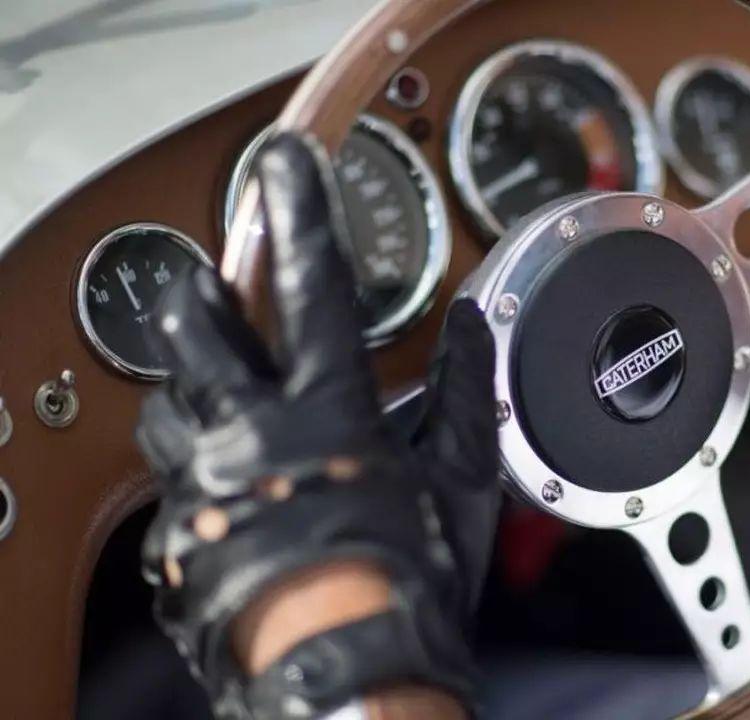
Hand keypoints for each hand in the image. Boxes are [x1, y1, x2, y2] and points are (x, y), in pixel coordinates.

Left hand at [135, 133, 498, 718]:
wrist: (351, 672)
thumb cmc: (411, 578)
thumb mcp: (461, 479)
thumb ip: (464, 393)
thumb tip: (474, 326)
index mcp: (327, 408)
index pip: (312, 285)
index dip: (302, 213)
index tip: (285, 165)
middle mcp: (251, 432)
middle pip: (196, 329)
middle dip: (198, 293)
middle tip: (209, 287)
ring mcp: (203, 483)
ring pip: (161, 403)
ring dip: (186, 388)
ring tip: (212, 393)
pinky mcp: (176, 533)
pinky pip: (160, 480)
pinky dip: (184, 465)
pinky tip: (213, 477)